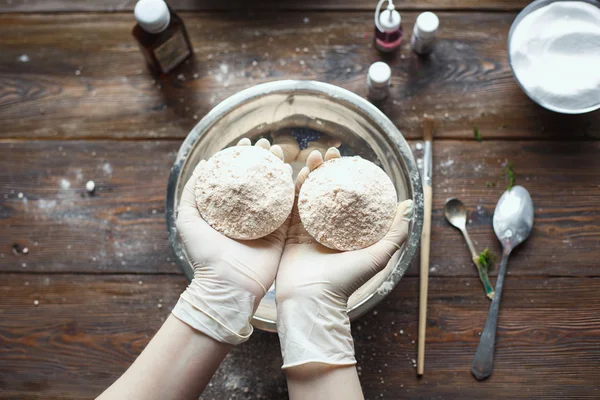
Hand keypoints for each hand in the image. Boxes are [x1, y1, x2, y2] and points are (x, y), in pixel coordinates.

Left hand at [172, 138, 288, 344]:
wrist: (228, 285)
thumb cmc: (205, 255)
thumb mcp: (188, 220)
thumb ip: (192, 193)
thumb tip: (205, 164)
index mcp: (229, 210)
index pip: (238, 177)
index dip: (243, 157)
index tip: (247, 141)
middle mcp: (249, 214)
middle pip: (260, 179)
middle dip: (264, 158)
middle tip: (268, 143)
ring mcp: (268, 222)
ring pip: (278, 189)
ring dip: (281, 168)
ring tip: (282, 151)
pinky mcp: (284, 233)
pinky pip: (293, 207)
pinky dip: (297, 189)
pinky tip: (298, 170)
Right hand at [276, 149, 413, 367]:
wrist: (311, 298)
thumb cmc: (345, 280)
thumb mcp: (377, 256)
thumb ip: (395, 233)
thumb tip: (410, 206)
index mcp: (348, 232)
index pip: (350, 198)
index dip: (350, 178)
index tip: (352, 161)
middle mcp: (328, 228)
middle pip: (328, 191)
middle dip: (329, 169)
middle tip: (331, 152)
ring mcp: (307, 229)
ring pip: (309, 193)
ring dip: (311, 172)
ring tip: (314, 155)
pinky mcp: (289, 232)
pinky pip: (291, 204)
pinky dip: (293, 187)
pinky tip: (296, 170)